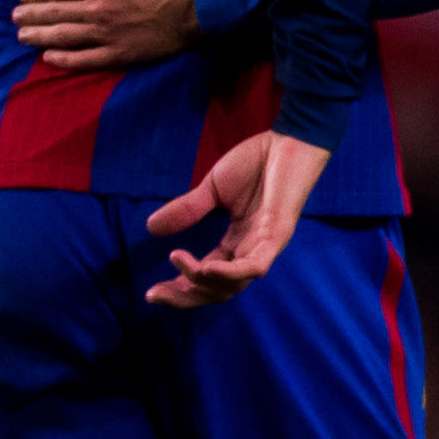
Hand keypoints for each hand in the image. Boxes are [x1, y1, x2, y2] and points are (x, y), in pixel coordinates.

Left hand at [13, 0, 201, 71]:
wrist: (200, 3)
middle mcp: (96, 10)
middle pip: (55, 14)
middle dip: (30, 15)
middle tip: (14, 17)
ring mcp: (107, 34)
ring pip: (64, 37)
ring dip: (39, 36)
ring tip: (21, 36)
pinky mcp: (121, 54)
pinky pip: (86, 59)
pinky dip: (64, 60)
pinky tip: (48, 58)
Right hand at [144, 130, 328, 309]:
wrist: (287, 141)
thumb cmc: (256, 163)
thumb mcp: (212, 189)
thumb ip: (187, 210)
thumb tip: (150, 228)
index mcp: (237, 243)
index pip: (207, 277)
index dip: (180, 288)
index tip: (150, 293)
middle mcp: (251, 251)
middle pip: (219, 291)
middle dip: (186, 297)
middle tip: (154, 295)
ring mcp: (266, 245)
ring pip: (235, 285)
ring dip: (202, 282)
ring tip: (178, 261)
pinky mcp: (278, 234)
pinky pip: (255, 266)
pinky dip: (229, 273)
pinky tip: (204, 268)